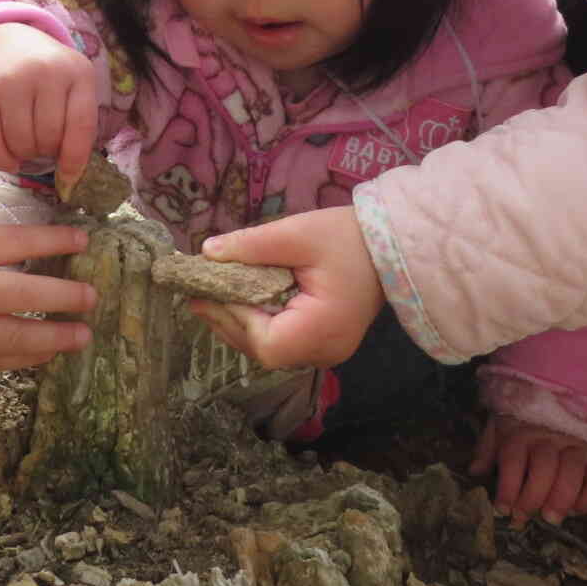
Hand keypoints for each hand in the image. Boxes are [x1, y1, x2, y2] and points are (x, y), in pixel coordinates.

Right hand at [0, 23, 97, 189]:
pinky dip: (0, 160)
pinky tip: (8, 158)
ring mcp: (10, 79)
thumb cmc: (47, 78)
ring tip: (26, 141)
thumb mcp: (73, 89)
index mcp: (77, 71)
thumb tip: (68, 179)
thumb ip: (78, 128)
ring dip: (23, 155)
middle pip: (48, 138)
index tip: (69, 177)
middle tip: (42, 143)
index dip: (76, 159)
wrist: (5, 45)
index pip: (82, 125)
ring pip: (20, 143)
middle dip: (46, 151)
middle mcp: (44, 70)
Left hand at [186, 207, 382, 368]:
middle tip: (196, 296)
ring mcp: (328, 352)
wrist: (390, 246)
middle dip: (229, 323)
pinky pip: (284, 343)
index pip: (267, 343)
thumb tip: (207, 253)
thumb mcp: (297, 233)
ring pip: (272, 350)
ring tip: (211, 299)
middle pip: (265, 351)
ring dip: (241, 326)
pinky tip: (241, 305)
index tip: (207, 293)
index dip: (234, 320)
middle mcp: (326, 351)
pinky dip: (259, 326)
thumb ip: (252, 246)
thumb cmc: (347, 238)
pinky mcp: (326, 343)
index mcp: (323, 329)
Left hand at [470, 414, 586, 525]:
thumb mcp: (500, 424)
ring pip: (572, 473)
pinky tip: (576, 510)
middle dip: (533, 497)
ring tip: (552, 517)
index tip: (502, 508)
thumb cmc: (525, 416)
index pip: (513, 460)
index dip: (507, 487)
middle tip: (524, 517)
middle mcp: (549, 437)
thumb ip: (488, 448)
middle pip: (543, 468)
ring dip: (562, 499)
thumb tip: (474, 472)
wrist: (562, 389)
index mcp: (521, 431)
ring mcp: (575, 444)